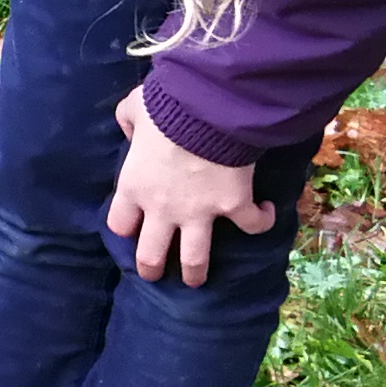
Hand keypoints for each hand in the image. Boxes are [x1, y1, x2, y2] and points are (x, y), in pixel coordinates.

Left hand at [108, 85, 273, 286]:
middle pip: (151, 255)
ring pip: (194, 260)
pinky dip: (262, 221)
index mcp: (134, 187)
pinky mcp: (234, 206)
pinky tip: (266, 214)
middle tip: (156, 273)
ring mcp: (199, 213)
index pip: (119, 224)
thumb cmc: (167, 106)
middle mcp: (162, 209)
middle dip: (152, 268)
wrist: (208, 109)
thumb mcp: (134, 107)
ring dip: (195, 273)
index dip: (126, 227)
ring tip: (196, 280)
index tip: (133, 226)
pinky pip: (252, 225)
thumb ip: (127, 121)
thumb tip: (131, 130)